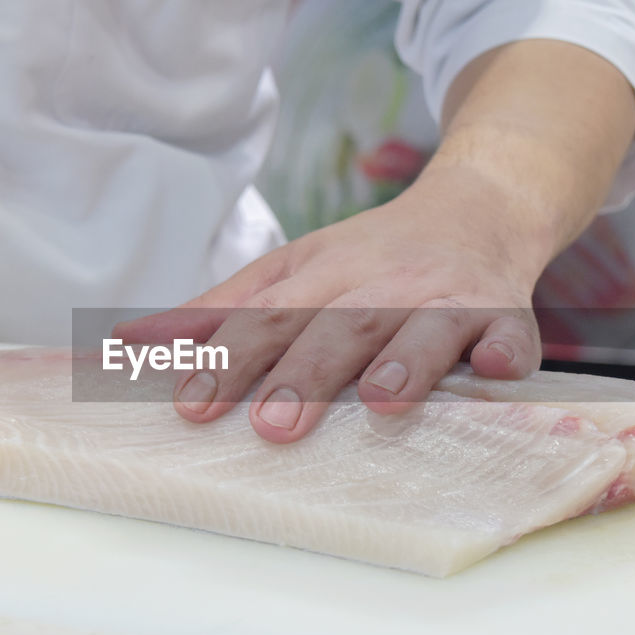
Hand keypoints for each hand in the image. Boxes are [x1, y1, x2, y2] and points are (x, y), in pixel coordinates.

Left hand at [120, 40, 634, 442]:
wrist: (478, 208)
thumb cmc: (371, 259)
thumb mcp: (291, 271)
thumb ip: (216, 311)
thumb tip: (125, 346)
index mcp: (322, 276)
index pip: (269, 318)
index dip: (230, 358)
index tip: (191, 402)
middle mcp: (381, 285)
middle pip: (339, 327)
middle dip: (306, 374)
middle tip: (271, 426)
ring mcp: (446, 299)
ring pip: (422, 329)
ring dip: (404, 363)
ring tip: (380, 403)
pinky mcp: (504, 315)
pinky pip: (509, 336)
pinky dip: (502, 353)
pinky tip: (491, 370)